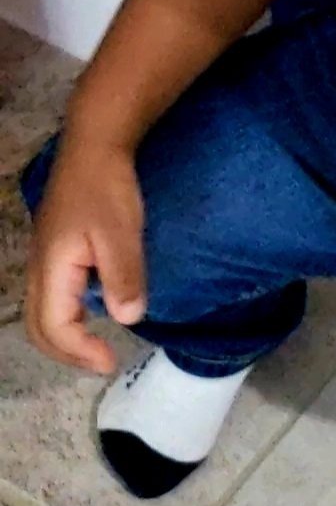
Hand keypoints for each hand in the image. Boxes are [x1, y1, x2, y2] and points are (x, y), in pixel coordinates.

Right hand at [24, 141, 145, 373]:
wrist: (94, 145)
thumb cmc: (107, 187)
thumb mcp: (121, 232)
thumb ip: (123, 276)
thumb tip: (128, 318)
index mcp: (52, 267)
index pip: (54, 326)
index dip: (80, 351)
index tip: (111, 360)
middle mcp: (39, 267)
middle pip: (37, 326)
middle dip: (66, 352)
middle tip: (102, 361)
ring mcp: (42, 257)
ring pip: (40, 312)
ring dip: (64, 335)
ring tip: (96, 344)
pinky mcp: (53, 249)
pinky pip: (50, 295)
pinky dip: (66, 315)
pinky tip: (93, 309)